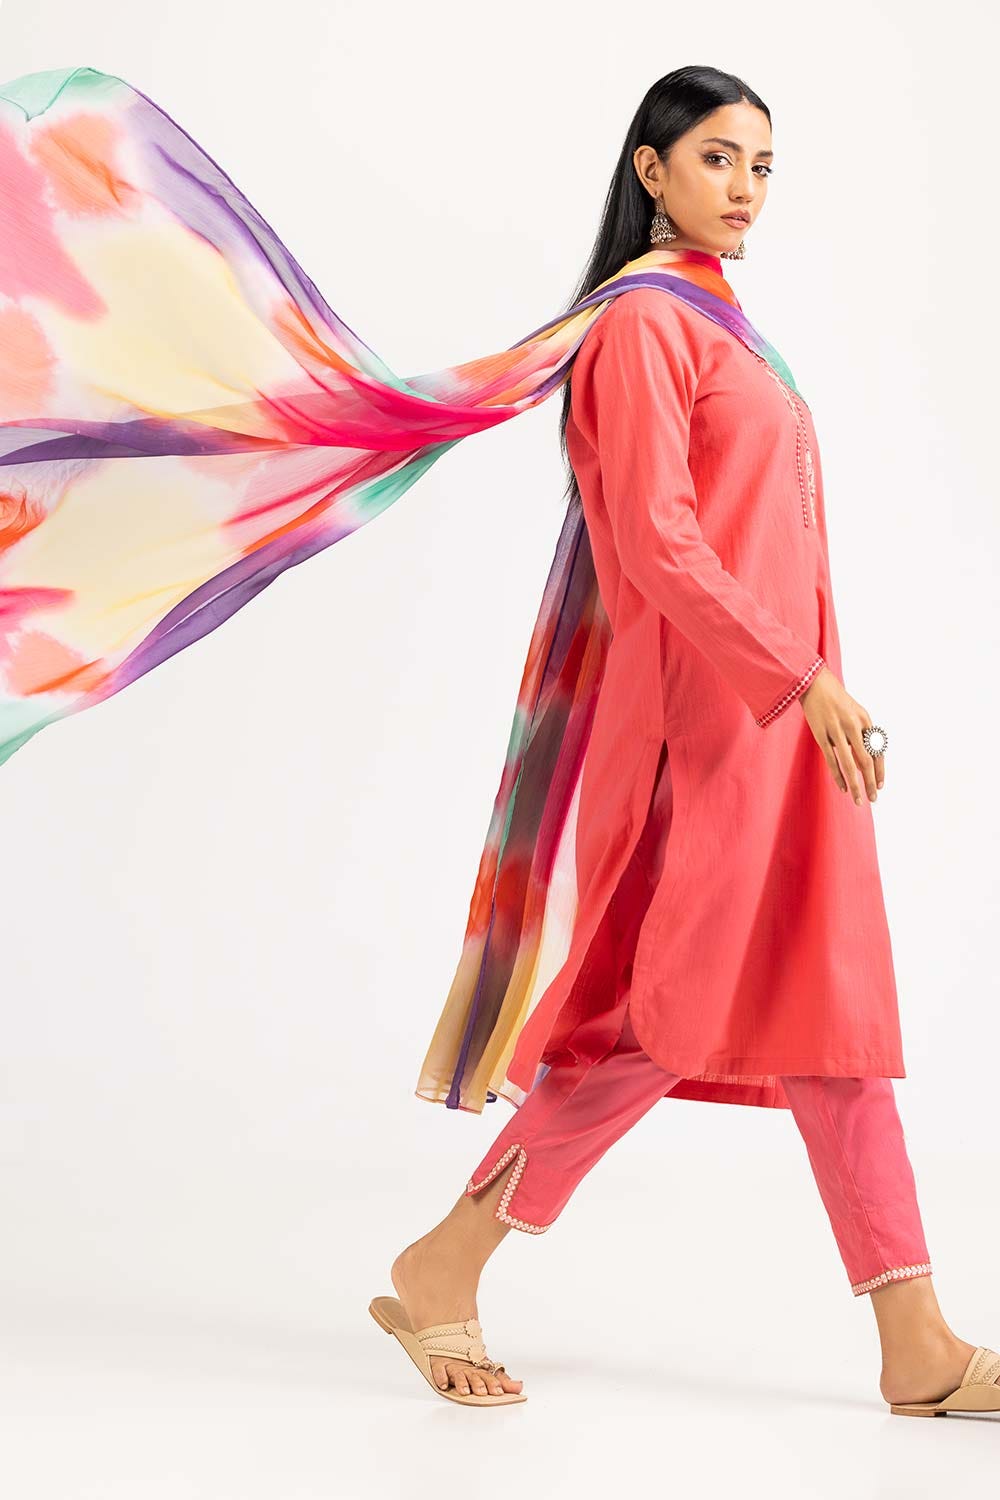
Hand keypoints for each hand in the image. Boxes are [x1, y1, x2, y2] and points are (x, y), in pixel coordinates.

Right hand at [798, 665, 883, 805]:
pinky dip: (838, 775)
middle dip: (870, 782)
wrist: (815, 683)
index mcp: (865, 720)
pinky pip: (831, 759)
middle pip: (865, 760)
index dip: (880, 771)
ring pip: (849, 763)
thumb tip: (867, 758)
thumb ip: (863, 733)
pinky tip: (842, 787)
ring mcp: (836, 730)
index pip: (877, 751)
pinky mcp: (820, 733)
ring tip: (858, 799)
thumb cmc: (837, 700)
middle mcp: (853, 725)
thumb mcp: (856, 712)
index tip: (880, 785)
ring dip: (855, 784)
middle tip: (873, 798)